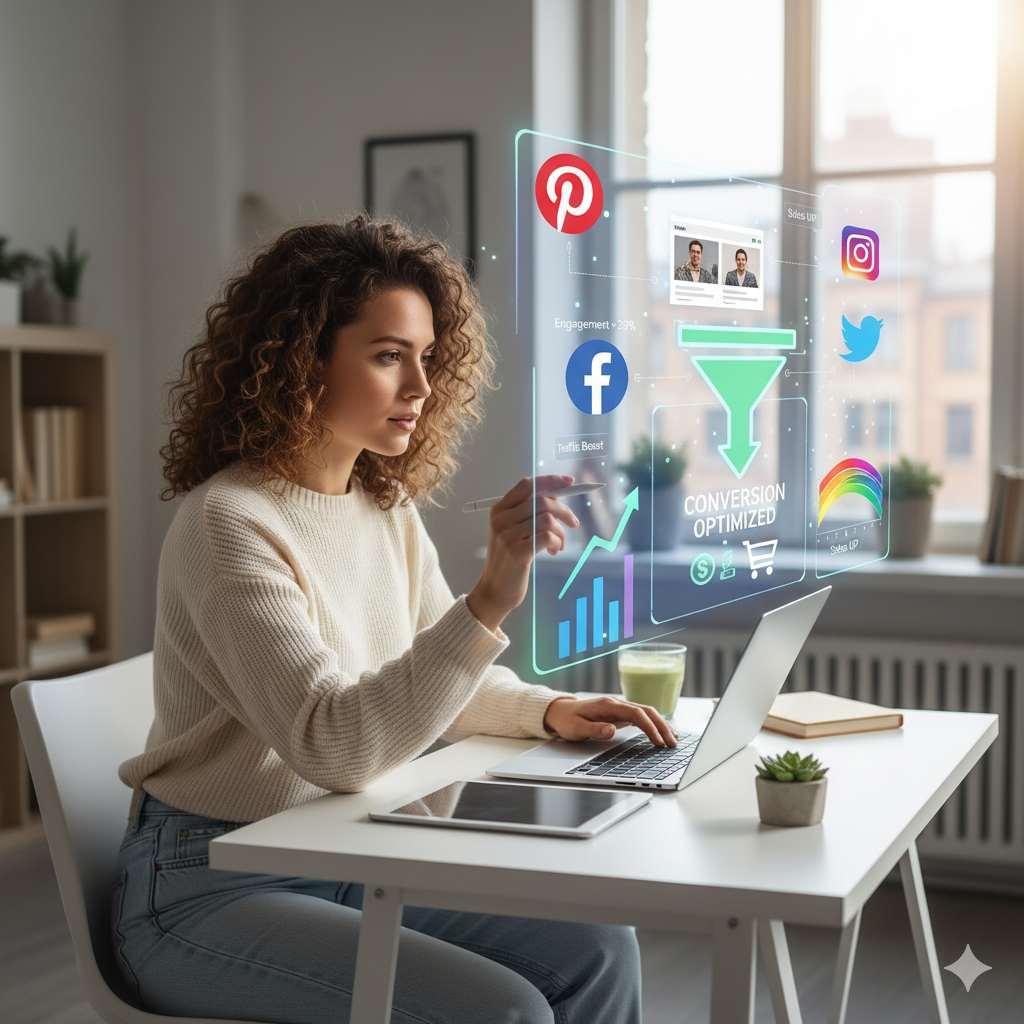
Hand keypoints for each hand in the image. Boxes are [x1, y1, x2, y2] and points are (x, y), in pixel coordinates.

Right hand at [466, 475, 578, 632]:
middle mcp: (501, 520)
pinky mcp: (518, 553)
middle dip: (564, 510)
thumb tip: (557, 494)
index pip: (527, 485)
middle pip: (542, 500)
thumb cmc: (509, 559)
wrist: (495, 590)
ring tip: (560, 545)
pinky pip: (549, 537)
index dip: (550, 480)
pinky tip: (554, 551)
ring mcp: (507, 536)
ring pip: (548, 519)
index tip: (570, 482)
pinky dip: (558, 543)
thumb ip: (530, 512)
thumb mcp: (514, 531)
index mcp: (499, 510)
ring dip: (561, 532)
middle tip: (573, 523)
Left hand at [543, 696, 676, 746]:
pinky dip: (654, 724)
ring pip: (646, 713)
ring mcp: (619, 708)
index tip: (658, 741)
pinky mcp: (619, 714)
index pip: (636, 713)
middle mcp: (616, 704)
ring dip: (661, 724)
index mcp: (608, 705)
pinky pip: (641, 717)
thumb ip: (594, 730)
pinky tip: (661, 734)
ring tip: (674, 739)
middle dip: (662, 726)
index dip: (649, 727)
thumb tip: (612, 729)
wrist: (559, 711)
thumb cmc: (567, 720)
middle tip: (673, 743)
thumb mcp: (576, 728)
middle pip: (646, 711)